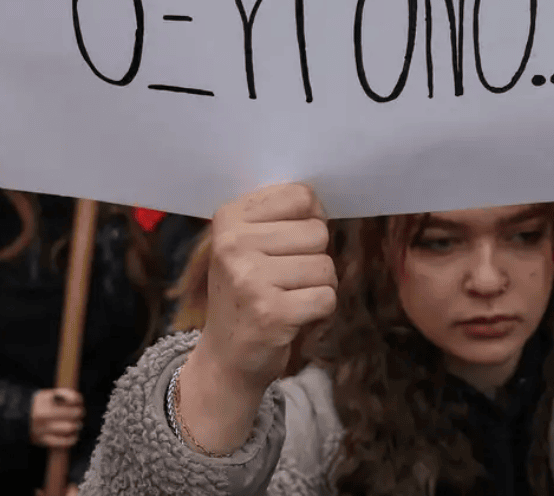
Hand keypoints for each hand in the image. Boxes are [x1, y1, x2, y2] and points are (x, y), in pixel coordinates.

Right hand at [29, 388, 83, 447]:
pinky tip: (73, 435)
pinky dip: (72, 439)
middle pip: (72, 415)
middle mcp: (45, 417)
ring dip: (76, 426)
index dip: (78, 401)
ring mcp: (44, 430)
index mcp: (46, 403)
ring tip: (76, 424)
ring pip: (69, 428)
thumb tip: (77, 399)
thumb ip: (63, 394)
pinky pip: (63, 442)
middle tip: (79, 413)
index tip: (78, 402)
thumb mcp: (46, 394)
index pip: (71, 400)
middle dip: (79, 413)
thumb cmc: (36, 405)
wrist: (16, 418)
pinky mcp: (43, 441)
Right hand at [191, 184, 335, 394]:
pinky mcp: (272, 313)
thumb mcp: (246, 245)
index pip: (300, 196)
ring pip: (326, 266)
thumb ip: (278, 216)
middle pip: (317, 232)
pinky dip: (319, 311)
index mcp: (229, 219)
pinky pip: (327, 297)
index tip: (287, 244)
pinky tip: (293, 317)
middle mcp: (234, 244)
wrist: (225, 357)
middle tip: (284, 279)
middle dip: (313, 258)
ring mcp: (251, 279)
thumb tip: (319, 204)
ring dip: (317, 286)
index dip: (308, 221)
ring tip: (288, 298)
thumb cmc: (246, 293)